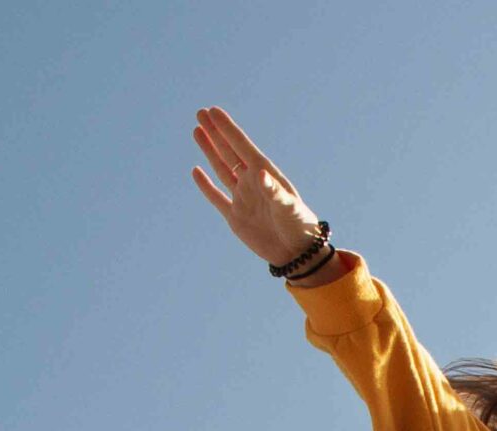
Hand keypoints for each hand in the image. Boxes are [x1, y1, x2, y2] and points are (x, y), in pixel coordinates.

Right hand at [188, 106, 326, 268]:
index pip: (241, 146)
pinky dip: (206, 185)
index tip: (214, 111)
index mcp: (265, 174)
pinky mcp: (235, 217)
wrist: (297, 253)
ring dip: (209, 150)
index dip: (227, 128)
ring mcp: (242, 198)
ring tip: (198, 131)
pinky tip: (196, 170)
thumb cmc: (299, 225)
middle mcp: (252, 182)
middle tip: (201, 113)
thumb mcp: (289, 206)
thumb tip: (259, 173)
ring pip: (221, 169)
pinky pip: (216, 197)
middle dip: (215, 132)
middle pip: (229, 152)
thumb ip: (274, 190)